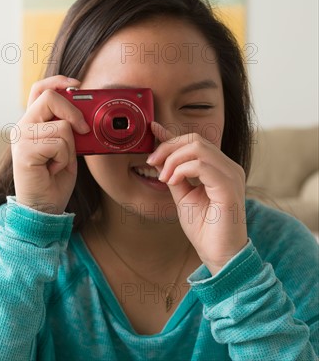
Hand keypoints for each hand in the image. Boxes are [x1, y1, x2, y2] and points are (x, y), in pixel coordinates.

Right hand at [12, 75, 89, 213]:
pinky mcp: (24, 152)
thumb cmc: (55, 179)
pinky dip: (64, 158)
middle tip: (83, 130)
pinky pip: (58, 143)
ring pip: (61, 126)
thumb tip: (85, 110)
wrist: (43, 208)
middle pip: (49, 97)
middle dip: (73, 112)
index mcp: (31, 123)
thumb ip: (69, 127)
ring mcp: (21, 139)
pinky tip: (53, 169)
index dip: (59, 81)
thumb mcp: (67, 147)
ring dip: (69, 147)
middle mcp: (22, 127)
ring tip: (59, 162)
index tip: (78, 85)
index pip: (39, 89)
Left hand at [146, 121, 247, 274]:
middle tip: (152, 163)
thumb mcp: (182, 194)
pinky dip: (181, 170)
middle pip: (195, 140)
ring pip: (197, 148)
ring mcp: (231, 175)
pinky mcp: (229, 187)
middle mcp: (229, 167)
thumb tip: (159, 156)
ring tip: (164, 178)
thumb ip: (173, 174)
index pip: (196, 141)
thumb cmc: (203, 227)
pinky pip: (201, 165)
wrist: (218, 253)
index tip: (151, 130)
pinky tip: (172, 182)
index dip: (171, 134)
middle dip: (168, 147)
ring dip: (173, 160)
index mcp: (220, 168)